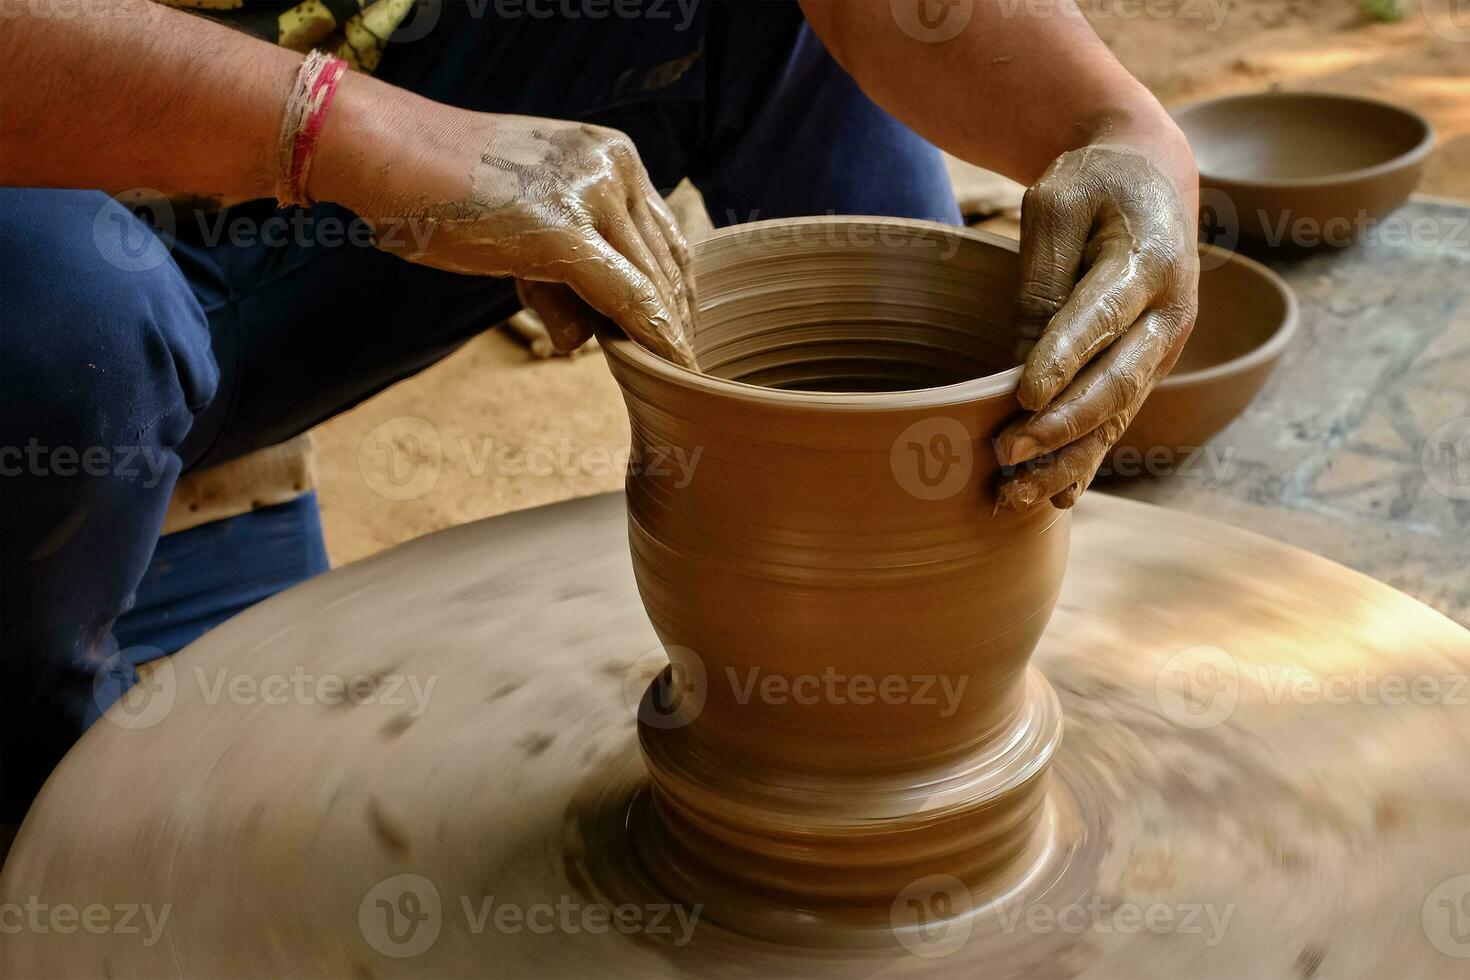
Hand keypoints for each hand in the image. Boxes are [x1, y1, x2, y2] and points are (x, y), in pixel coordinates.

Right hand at [322, 99, 695, 366]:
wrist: (387, 151)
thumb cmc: (440, 188)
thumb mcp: (521, 218)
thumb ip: (559, 269)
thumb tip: (578, 337)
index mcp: (610, 155)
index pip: (663, 235)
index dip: (676, 292)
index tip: (683, 333)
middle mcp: (613, 166)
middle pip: (665, 262)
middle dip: (673, 321)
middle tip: (678, 366)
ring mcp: (590, 193)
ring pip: (649, 283)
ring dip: (658, 336)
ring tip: (661, 374)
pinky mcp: (563, 230)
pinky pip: (626, 297)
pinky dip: (653, 339)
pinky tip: (670, 368)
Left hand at [995, 141, 1198, 510]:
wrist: (1149, 180)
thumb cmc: (1093, 185)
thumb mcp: (1056, 203)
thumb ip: (1041, 274)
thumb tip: (1021, 359)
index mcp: (1149, 263)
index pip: (1100, 318)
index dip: (1063, 358)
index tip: (1025, 396)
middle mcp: (1168, 316)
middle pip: (1115, 382)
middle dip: (1061, 425)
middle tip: (1005, 453)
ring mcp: (1161, 350)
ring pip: (1116, 416)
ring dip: (1068, 460)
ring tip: (1015, 495)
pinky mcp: (1145, 369)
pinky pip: (1116, 422)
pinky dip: (1084, 461)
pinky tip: (1053, 498)